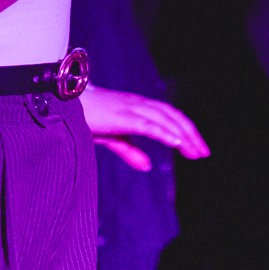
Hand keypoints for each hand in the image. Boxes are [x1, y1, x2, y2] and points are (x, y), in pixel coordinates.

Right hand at [80, 84, 208, 168]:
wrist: (64, 103)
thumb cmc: (87, 117)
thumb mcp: (112, 138)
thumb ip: (130, 150)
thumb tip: (148, 166)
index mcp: (139, 108)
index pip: (170, 117)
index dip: (186, 131)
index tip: (198, 149)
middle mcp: (139, 104)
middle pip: (173, 116)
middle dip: (191, 134)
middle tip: (204, 153)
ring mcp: (131, 108)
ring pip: (164, 119)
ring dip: (183, 134)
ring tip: (195, 151)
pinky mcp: (121, 116)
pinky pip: (146, 124)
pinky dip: (163, 132)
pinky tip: (175, 142)